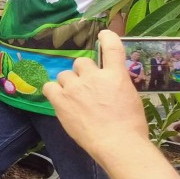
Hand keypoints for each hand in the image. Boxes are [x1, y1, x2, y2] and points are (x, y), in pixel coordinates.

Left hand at [43, 30, 147, 158]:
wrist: (117, 144)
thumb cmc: (130, 126)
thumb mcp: (130, 98)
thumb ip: (117, 85)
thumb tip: (110, 82)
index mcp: (115, 75)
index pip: (111, 47)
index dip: (107, 37)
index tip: (104, 34)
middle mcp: (94, 76)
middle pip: (81, 62)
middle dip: (83, 72)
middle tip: (87, 88)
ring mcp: (75, 87)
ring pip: (65, 75)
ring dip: (68, 84)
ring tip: (73, 98)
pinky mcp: (61, 99)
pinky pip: (49, 87)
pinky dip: (53, 91)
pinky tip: (59, 99)